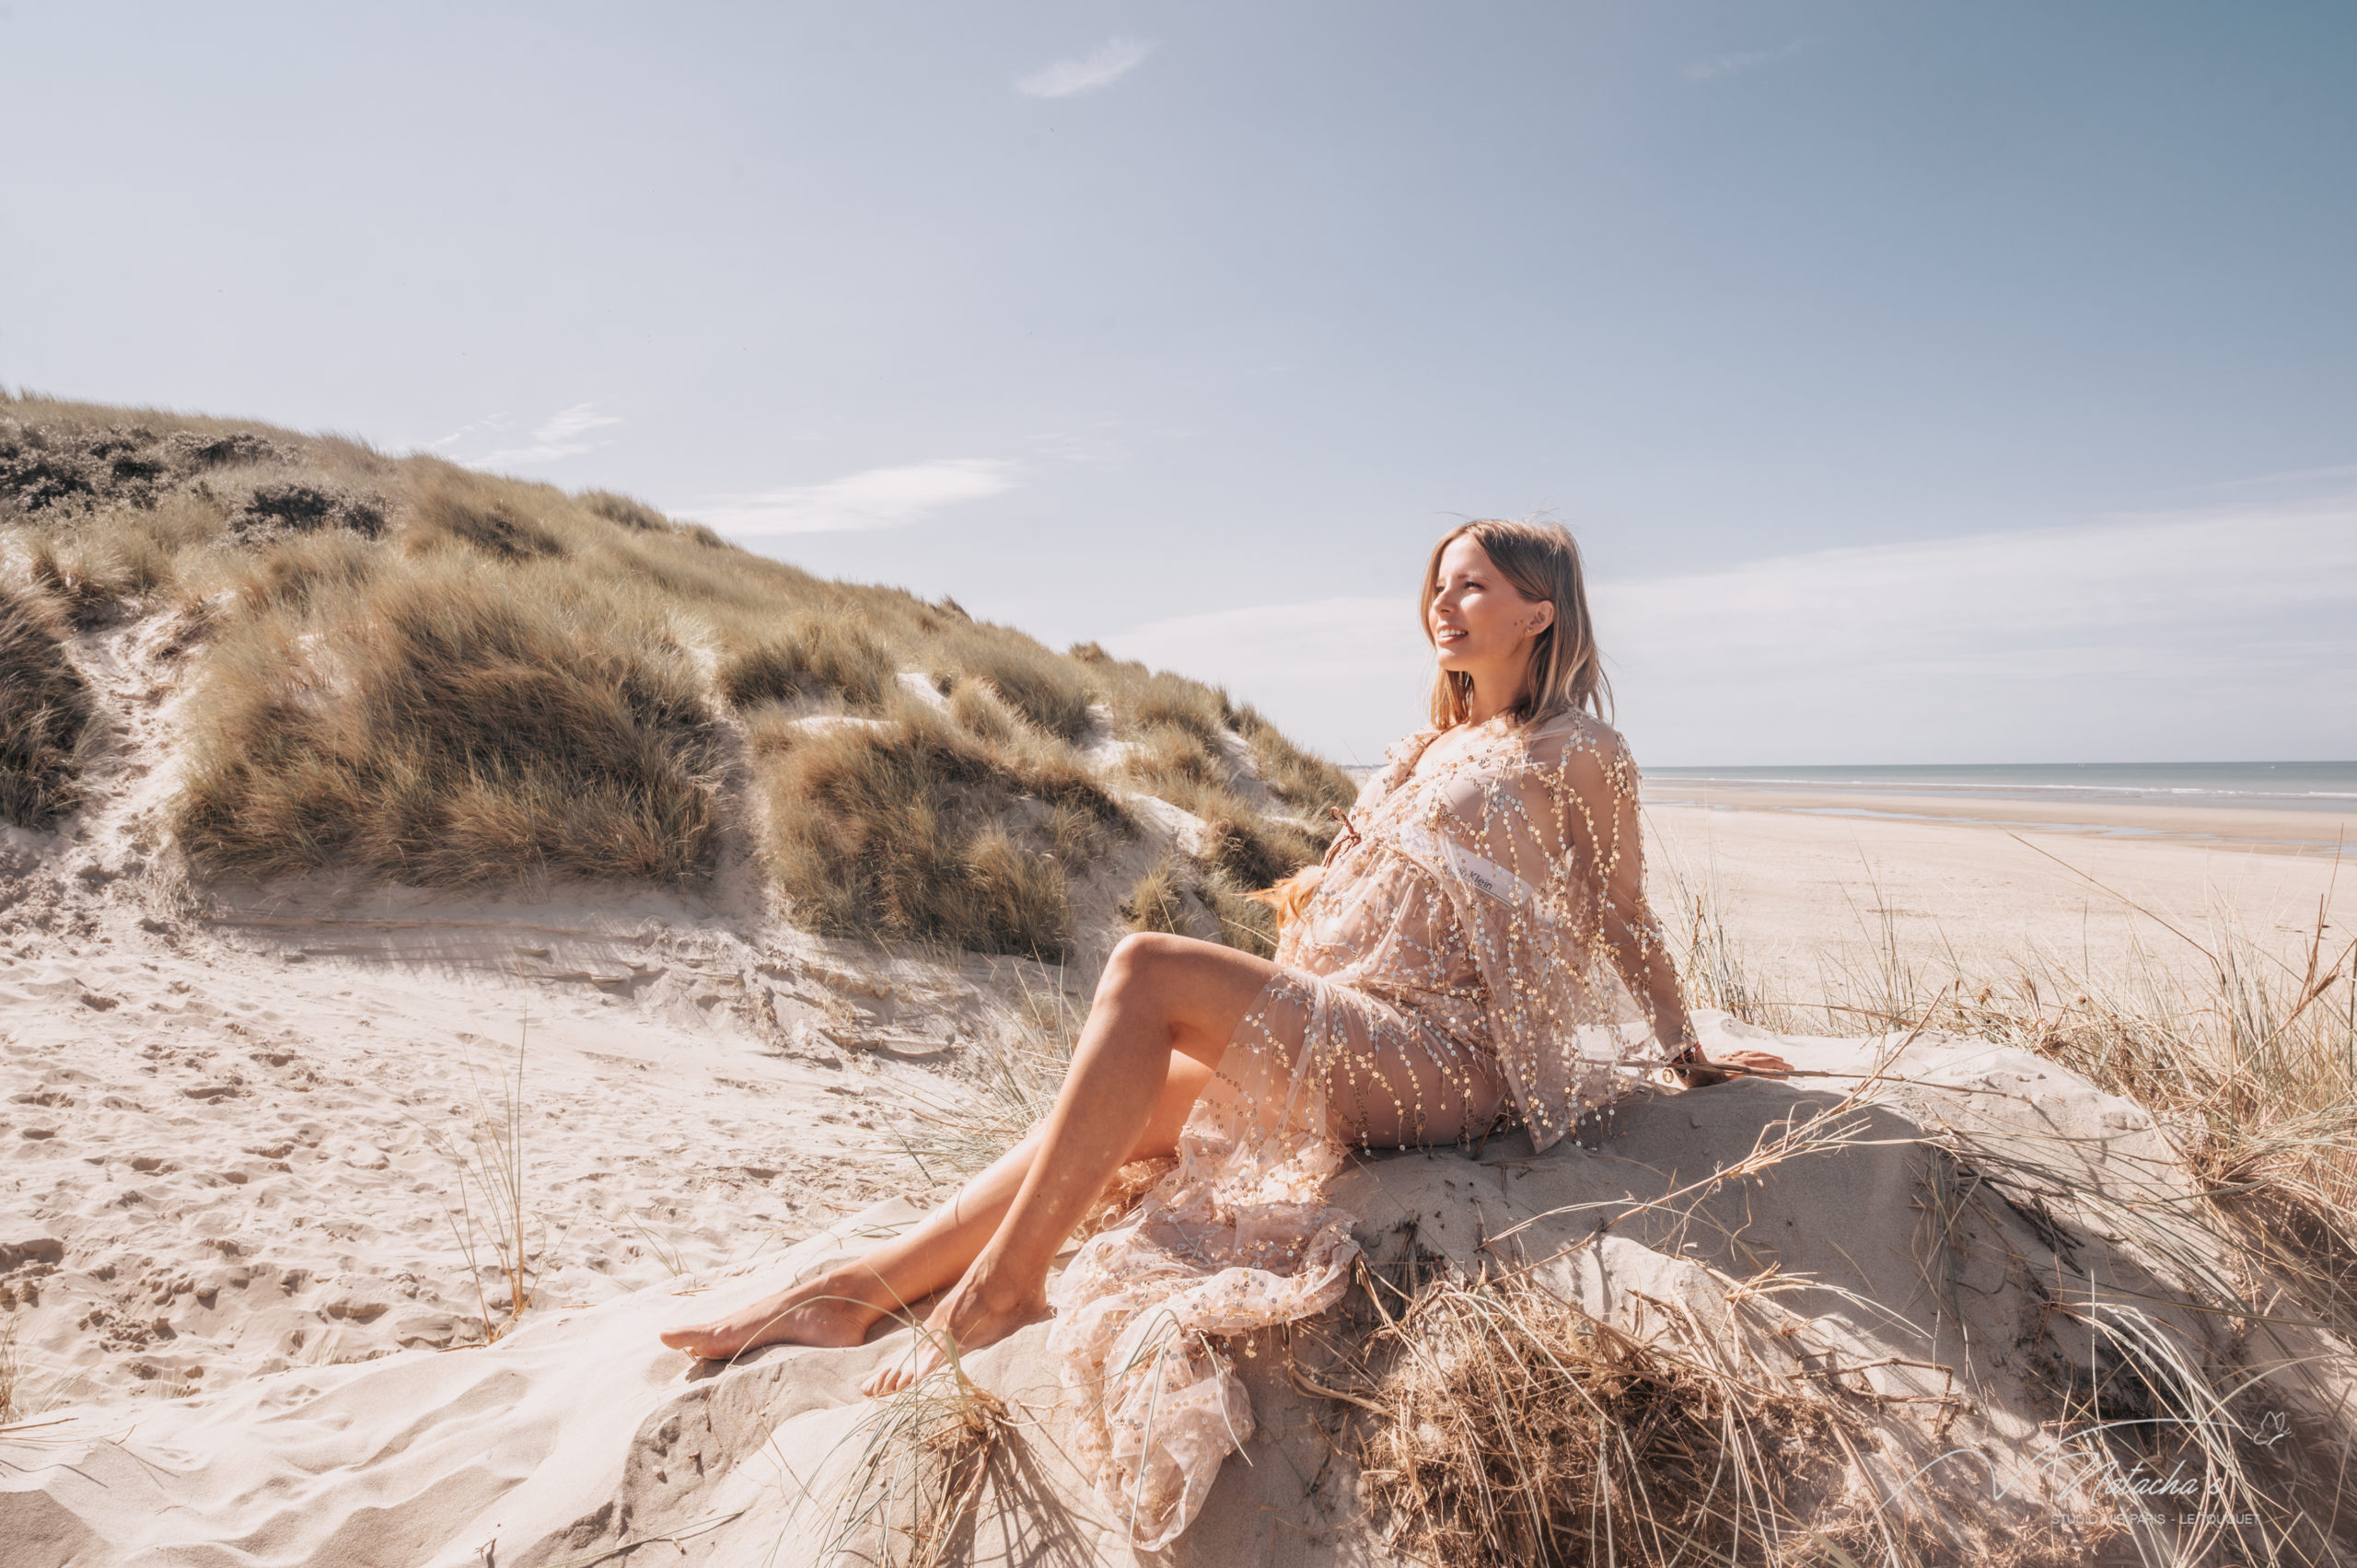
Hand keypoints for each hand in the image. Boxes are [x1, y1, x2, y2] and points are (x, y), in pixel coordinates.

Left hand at [1677, 1047, 1791, 1087]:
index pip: (1762, 1072)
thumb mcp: (1717, 1089)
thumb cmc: (1699, 1080)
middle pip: (1762, 1061)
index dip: (1775, 1074)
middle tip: (1791, 1068)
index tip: (1787, 1077)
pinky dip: (1754, 1052)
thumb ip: (1733, 1088)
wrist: (1686, 1063)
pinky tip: (1756, 1054)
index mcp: (1738, 1072)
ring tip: (1780, 1060)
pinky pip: (1743, 1052)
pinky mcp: (1724, 1056)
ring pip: (1754, 1054)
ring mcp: (1731, 1058)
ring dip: (1769, 1057)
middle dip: (1777, 1064)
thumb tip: (1747, 1091)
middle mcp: (1737, 1063)